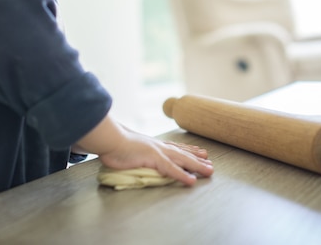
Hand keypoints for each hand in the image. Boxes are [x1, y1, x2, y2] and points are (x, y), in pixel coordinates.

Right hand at [99, 131, 213, 185]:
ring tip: (209, 171)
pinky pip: (172, 169)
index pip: (175, 147)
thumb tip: (138, 157)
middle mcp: (159, 147)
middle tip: (210, 163)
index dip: (188, 149)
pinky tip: (192, 180)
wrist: (110, 139)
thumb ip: (138, 153)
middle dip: (198, 158)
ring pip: (182, 160)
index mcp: (154, 144)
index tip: (199, 151)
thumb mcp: (130, 149)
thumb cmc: (115, 144)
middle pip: (183, 153)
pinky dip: (183, 175)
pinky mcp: (154, 158)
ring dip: (197, 166)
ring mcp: (158, 152)